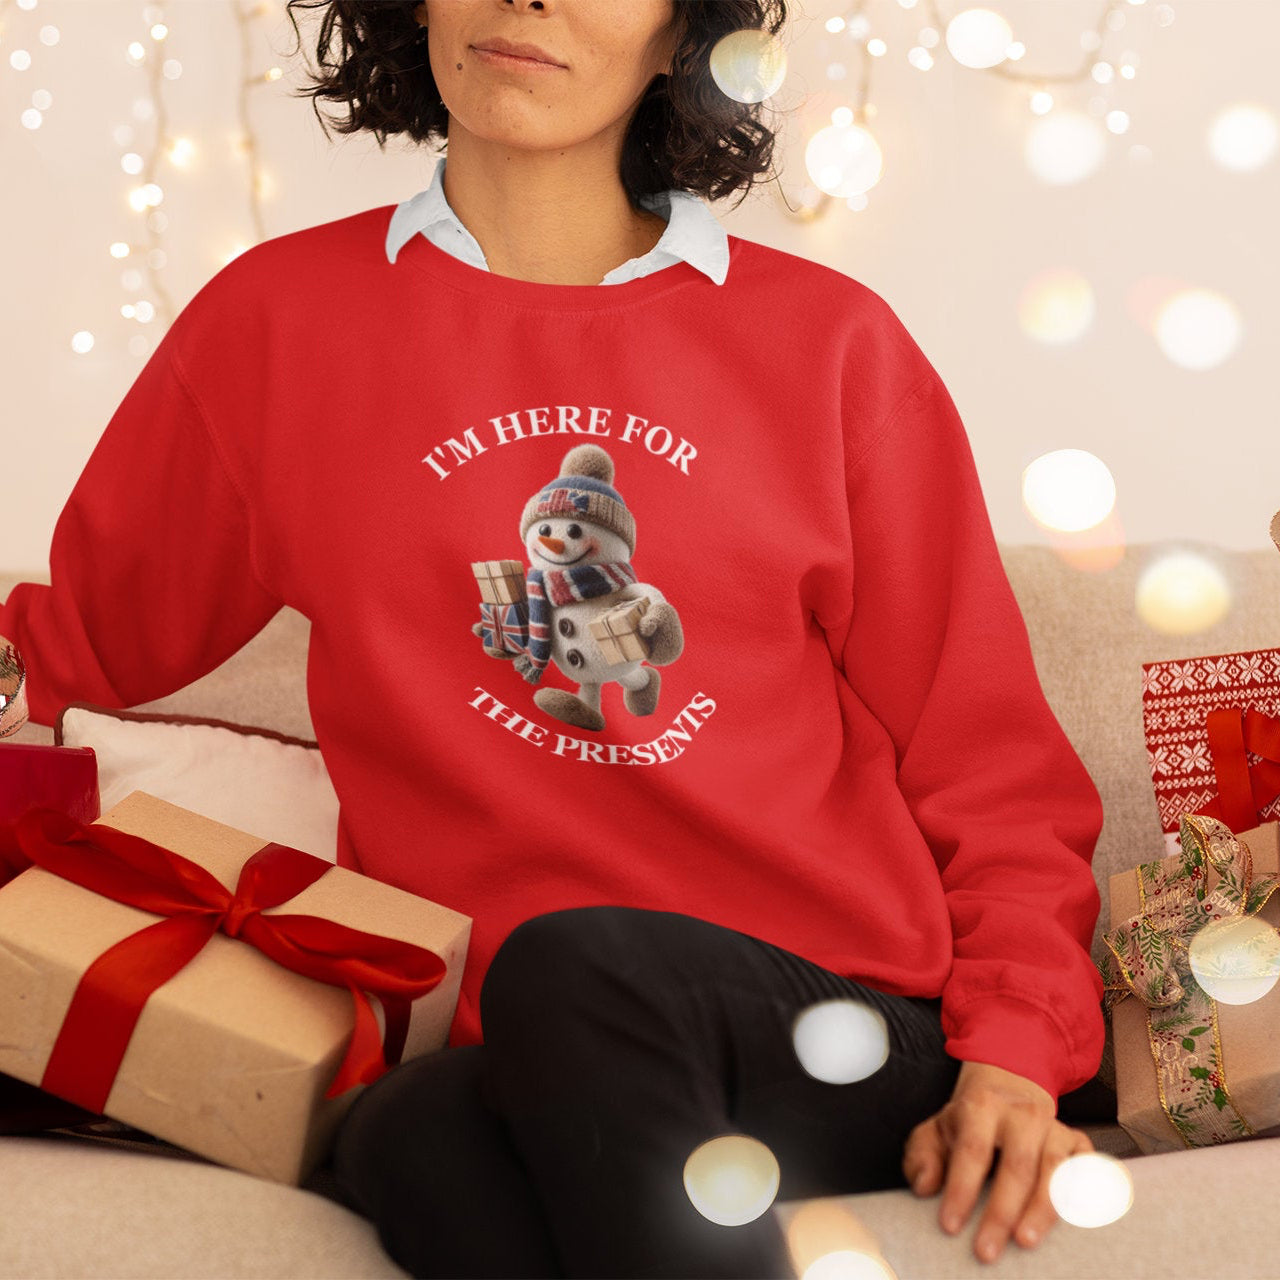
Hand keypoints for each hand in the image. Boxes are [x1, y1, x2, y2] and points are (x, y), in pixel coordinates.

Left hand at [901, 1060, 1094, 1263]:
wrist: (1008, 1093)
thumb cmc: (967, 1125)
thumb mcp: (935, 1132)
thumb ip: (921, 1157)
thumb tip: (924, 1186)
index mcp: (982, 1107)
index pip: (972, 1151)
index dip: (961, 1189)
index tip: (949, 1226)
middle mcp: (1023, 1114)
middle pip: (1016, 1165)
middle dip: (1001, 1211)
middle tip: (986, 1251)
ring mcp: (1055, 1127)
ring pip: (1055, 1170)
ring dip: (1042, 1210)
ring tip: (1025, 1242)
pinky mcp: (1079, 1143)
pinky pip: (1089, 1170)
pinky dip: (1087, 1195)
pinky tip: (1077, 1223)